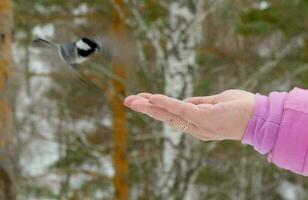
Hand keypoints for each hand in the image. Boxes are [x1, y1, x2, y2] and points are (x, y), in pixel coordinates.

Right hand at [124, 90, 254, 140]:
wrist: (261, 117)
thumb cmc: (240, 109)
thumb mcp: (217, 103)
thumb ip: (200, 103)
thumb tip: (186, 101)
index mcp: (196, 124)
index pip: (171, 115)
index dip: (156, 107)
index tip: (141, 99)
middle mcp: (193, 128)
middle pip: (165, 116)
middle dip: (145, 109)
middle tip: (127, 101)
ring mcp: (197, 124)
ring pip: (168, 114)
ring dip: (148, 106)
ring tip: (132, 101)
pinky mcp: (202, 118)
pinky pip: (179, 109)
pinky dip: (165, 103)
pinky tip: (151, 98)